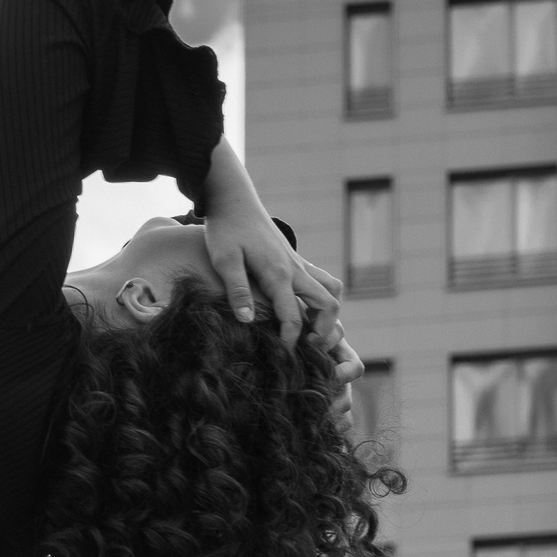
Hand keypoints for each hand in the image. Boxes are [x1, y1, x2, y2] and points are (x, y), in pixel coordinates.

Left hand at [201, 143, 340, 350]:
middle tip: (307, 348)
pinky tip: (305, 309)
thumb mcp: (224, 259)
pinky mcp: (296, 260)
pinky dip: (323, 298)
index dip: (291, 340)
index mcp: (278, 274)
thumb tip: (248, 321)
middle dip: (324, 331)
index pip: (294, 316)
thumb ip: (237, 289)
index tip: (283, 357)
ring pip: (331, 291)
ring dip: (329, 313)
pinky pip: (322, 280)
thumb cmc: (226, 229)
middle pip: (328, 304)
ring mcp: (299, 264)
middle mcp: (296, 270)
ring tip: (312, 332)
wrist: (235, 200)